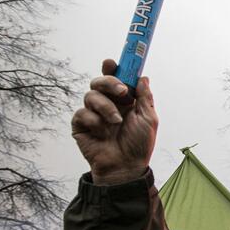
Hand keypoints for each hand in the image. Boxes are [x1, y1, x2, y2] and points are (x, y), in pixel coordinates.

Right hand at [72, 59, 157, 184]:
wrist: (125, 166)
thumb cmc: (138, 145)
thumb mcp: (148, 119)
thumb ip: (144, 97)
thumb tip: (143, 77)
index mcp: (123, 101)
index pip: (115, 79)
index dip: (112, 69)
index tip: (112, 62)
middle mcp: (107, 104)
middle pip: (99, 82)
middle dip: (109, 82)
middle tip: (122, 92)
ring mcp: (93, 114)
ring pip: (90, 95)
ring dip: (105, 107)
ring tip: (116, 122)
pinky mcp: (81, 125)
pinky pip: (82, 113)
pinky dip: (94, 121)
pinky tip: (102, 133)